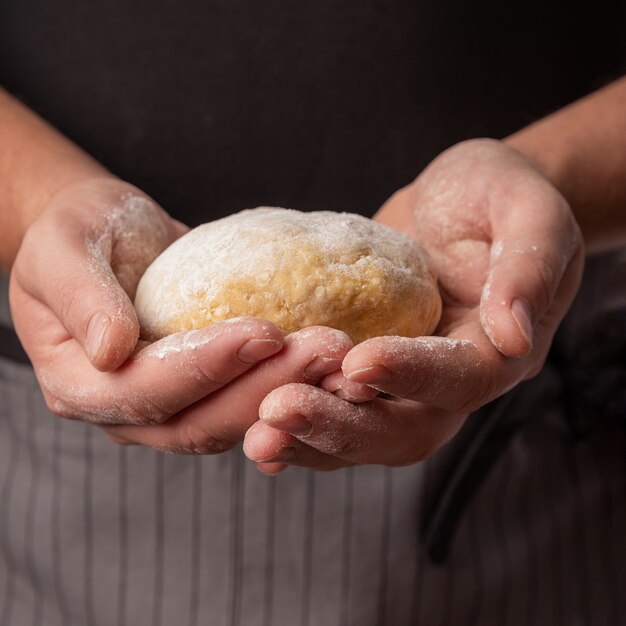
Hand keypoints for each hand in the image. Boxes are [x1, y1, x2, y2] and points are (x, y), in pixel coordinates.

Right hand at [10, 177, 362, 455]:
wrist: (110, 237)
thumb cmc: (77, 232)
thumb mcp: (62, 247)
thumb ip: (79, 296)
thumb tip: (108, 350)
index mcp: (79, 385)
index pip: (146, 391)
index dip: (206, 367)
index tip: (263, 331)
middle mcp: (126, 412)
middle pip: (200, 421)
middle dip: (267, 387)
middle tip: (326, 348)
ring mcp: (170, 408)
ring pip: (234, 421)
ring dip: (291, 392)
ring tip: (339, 356)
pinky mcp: (206, 392)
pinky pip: (250, 400)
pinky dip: (293, 388)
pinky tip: (332, 365)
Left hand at [243, 139, 583, 471]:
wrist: (460, 200)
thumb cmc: (497, 194)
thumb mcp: (529, 211)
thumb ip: (528, 266)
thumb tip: (513, 332)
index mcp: (497, 351)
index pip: (460, 379)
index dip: (411, 375)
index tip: (358, 361)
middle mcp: (450, 383)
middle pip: (404, 430)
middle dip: (343, 426)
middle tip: (279, 411)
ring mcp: (405, 384)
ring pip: (363, 435)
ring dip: (310, 440)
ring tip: (257, 434)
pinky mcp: (365, 373)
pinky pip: (334, 409)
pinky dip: (298, 427)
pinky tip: (252, 427)